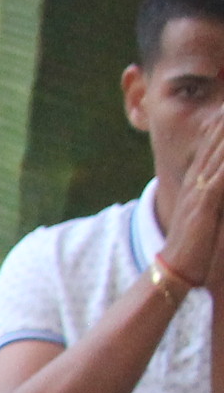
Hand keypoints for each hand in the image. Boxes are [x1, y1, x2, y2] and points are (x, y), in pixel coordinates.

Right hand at [163, 114, 223, 288]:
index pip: (209, 148)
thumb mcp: (202, 218)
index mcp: (196, 184)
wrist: (174, 269)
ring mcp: (200, 192)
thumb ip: (209, 202)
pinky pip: (219, 176)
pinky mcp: (205, 204)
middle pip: (213, 144)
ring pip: (217, 154)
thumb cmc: (192, 248)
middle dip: (223, 123)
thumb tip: (211, 196)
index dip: (218, 128)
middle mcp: (196, 183)